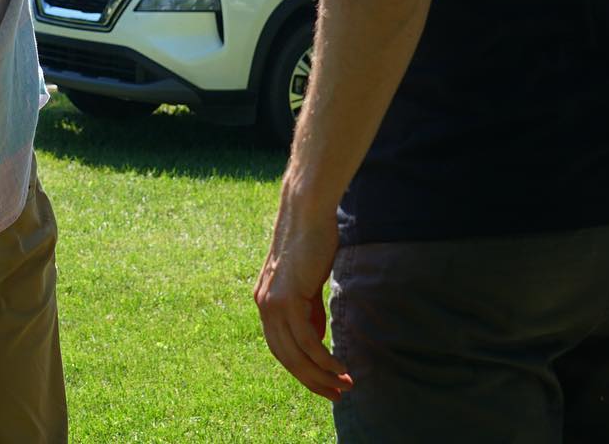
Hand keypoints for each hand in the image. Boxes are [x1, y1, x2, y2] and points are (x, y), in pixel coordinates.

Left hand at [254, 191, 352, 401]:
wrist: (306, 213)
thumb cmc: (312, 244)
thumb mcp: (308, 283)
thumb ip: (309, 310)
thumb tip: (317, 339)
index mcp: (265, 301)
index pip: (280, 348)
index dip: (302, 370)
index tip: (325, 385)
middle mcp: (264, 305)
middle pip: (286, 358)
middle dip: (312, 381)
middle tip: (337, 395)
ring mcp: (273, 302)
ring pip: (296, 354)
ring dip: (321, 376)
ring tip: (345, 386)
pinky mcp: (288, 298)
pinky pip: (307, 341)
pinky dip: (324, 359)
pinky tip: (340, 368)